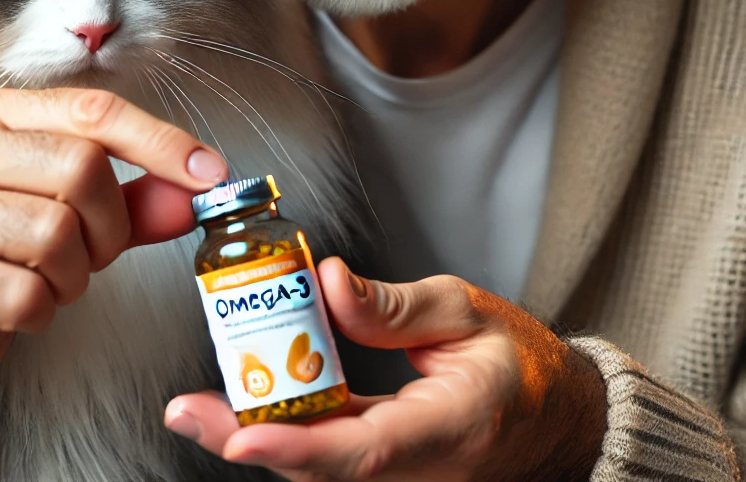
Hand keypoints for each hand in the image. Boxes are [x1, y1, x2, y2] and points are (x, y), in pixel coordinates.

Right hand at [0, 87, 226, 391]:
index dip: (160, 143)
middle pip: (81, 167)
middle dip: (110, 224)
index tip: (212, 175)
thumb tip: (203, 188)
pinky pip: (26, 293)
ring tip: (51, 275)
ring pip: (55, 232)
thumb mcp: (85, 208)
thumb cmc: (18, 243)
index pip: (93, 111)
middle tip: (94, 250)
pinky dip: (43, 309)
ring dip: (76, 273)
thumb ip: (144, 196)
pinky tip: (22, 303)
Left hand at [165, 258, 606, 481]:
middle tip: (188, 409)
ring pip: (320, 467)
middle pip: (326, 468)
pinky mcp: (388, 465)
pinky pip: (331, 455)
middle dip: (249, 440)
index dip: (302, 447)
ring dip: (256, 437)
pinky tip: (247, 406)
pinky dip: (284, 432)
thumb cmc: (520, 361)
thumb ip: (394, 304)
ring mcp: (404, 474)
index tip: (244, 438)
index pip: (370, 448)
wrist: (557, 416)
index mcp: (451, 424)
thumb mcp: (466, 310)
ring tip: (199, 408)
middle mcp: (421, 466)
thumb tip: (330, 282)